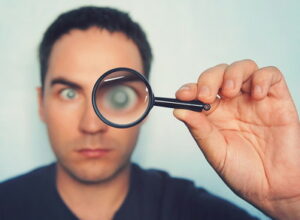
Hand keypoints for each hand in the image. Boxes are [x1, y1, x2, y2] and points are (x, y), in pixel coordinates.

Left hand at [174, 60, 299, 218]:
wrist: (273, 188)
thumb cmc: (242, 172)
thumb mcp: (215, 152)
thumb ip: (199, 129)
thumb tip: (178, 110)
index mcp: (214, 114)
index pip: (199, 91)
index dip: (190, 88)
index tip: (182, 95)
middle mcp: (233, 103)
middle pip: (219, 74)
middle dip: (209, 79)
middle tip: (206, 95)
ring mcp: (254, 99)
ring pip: (243, 68)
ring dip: (233, 74)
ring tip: (230, 91)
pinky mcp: (277, 100)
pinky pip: (271, 75)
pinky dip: (262, 78)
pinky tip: (256, 94)